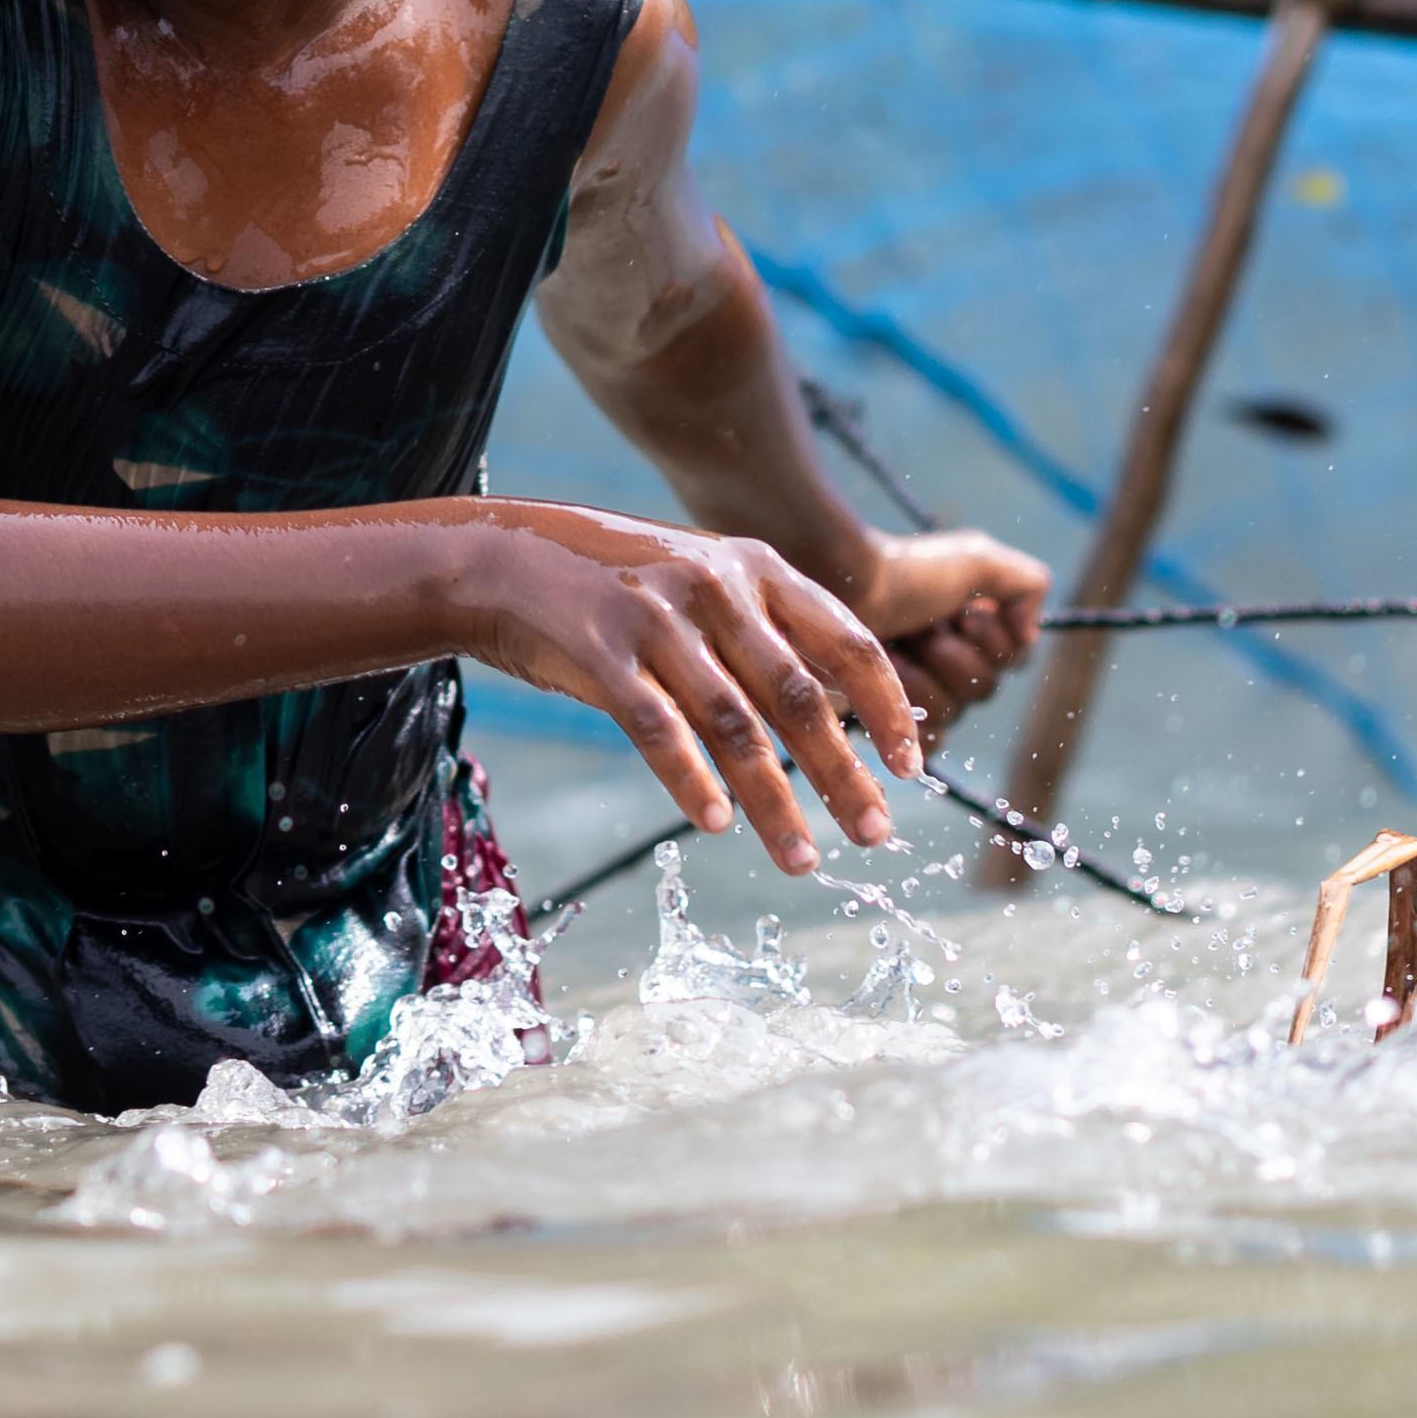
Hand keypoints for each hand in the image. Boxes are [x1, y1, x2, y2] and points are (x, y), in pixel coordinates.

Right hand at [471, 505, 926, 872]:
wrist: (506, 558)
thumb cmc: (619, 583)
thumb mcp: (707, 581)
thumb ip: (770, 632)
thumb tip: (845, 703)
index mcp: (757, 568)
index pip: (849, 641)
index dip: (887, 708)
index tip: (910, 768)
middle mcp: (717, 588)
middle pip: (802, 696)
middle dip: (844, 773)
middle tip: (875, 833)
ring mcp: (658, 618)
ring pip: (736, 726)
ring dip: (775, 802)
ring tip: (803, 859)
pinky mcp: (602, 653)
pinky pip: (660, 729)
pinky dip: (692, 782)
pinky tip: (716, 824)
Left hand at [848, 529, 1051, 722]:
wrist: (839, 584)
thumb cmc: (904, 570)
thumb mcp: (979, 559)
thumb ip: (1026, 585)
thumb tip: (1028, 636)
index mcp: (971, 628)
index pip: (1012, 662)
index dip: (990, 642)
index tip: (963, 614)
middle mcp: (947, 658)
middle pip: (983, 691)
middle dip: (952, 657)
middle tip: (922, 630)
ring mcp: (914, 689)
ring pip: (951, 714)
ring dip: (923, 678)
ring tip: (895, 650)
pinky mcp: (885, 715)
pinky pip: (925, 743)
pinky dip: (913, 720)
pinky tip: (892, 689)